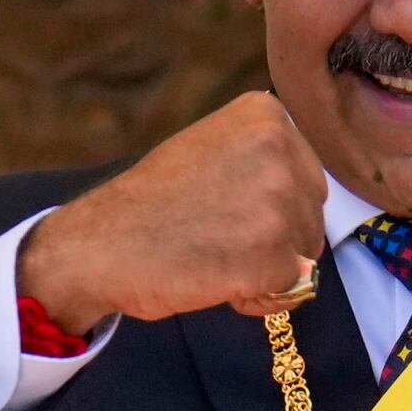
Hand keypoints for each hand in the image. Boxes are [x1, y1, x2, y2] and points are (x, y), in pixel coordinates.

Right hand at [18, 91, 330, 333]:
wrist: (99, 244)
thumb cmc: (152, 204)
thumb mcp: (211, 149)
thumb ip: (263, 159)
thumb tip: (312, 198)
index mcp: (266, 115)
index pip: (305, 176)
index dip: (266, 206)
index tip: (216, 205)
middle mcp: (278, 148)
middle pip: (312, 214)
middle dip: (274, 238)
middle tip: (211, 233)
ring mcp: (277, 200)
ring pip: (305, 252)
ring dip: (266, 267)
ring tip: (211, 253)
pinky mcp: (272, 253)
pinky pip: (292, 286)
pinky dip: (257, 295)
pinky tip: (216, 279)